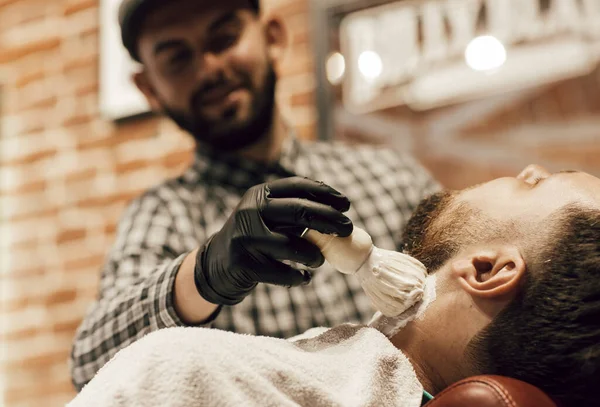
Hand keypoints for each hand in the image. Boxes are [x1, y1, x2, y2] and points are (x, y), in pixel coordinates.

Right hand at [194, 177, 352, 304]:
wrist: (217, 264)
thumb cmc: (255, 237)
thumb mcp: (268, 215)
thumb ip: (295, 209)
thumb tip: (338, 209)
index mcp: (259, 194)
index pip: (298, 186)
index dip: (325, 193)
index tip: (346, 204)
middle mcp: (251, 211)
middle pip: (299, 211)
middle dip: (329, 219)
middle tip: (348, 229)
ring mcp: (246, 237)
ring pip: (293, 245)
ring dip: (314, 255)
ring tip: (319, 260)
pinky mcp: (244, 264)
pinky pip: (283, 272)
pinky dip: (298, 277)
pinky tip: (303, 278)